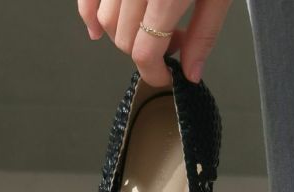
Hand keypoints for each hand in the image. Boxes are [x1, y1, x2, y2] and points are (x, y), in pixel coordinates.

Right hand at [78, 0, 231, 87]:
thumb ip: (204, 34)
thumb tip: (190, 72)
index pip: (144, 52)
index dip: (154, 73)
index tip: (166, 76)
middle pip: (124, 39)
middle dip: (147, 53)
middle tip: (174, 41)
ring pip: (105, 20)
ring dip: (126, 35)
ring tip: (153, 24)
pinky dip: (90, 14)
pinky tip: (97, 29)